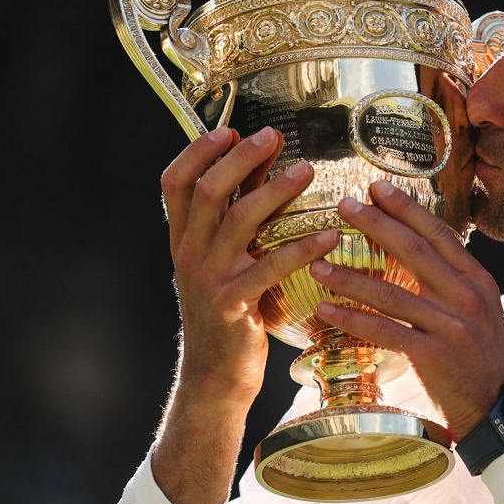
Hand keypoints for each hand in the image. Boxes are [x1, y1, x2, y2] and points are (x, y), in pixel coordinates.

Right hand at [161, 125, 339, 408]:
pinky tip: (330, 235)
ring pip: (239, 220)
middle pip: (207, 191)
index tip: (228, 128)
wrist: (216, 375)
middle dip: (240, 158)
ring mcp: (209, 278)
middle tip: (273, 136)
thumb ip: (239, 214)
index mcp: (183, 239)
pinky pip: (270, 266)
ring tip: (307, 170)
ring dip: (275, 190)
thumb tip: (264, 162)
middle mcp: (190, 253)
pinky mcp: (233, 303)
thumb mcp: (224, 259)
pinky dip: (302, 247)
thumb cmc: (231, 310)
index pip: (174, 183)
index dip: (197, 152)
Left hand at [310, 179, 503, 440]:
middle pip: (415, 251)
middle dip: (376, 224)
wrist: (499, 404)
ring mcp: (451, 325)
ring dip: (351, 276)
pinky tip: (326, 309)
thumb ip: (451, 279)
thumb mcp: (478, 307)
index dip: (407, 209)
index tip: (377, 187)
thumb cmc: (481, 354)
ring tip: (317, 263)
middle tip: (344, 205)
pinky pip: (386, 331)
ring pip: (393, 293)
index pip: (439, 233)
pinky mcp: (434, 354)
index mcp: (476, 278)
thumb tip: (417, 249)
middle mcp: (466, 295)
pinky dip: (353, 319)